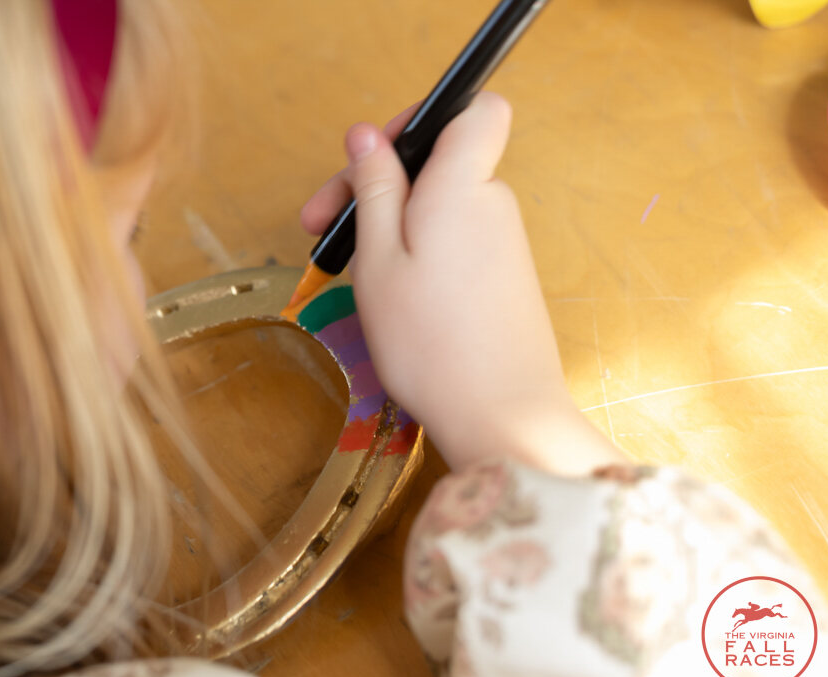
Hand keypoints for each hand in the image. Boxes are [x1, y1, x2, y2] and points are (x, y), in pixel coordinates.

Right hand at [301, 93, 625, 475]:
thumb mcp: (379, 260)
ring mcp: (504, 243)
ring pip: (440, 206)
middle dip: (378, 183)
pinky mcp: (505, 277)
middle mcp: (493, 204)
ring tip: (352, 273)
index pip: (474, 109)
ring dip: (391, 225)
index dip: (424, 118)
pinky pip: (455, 241)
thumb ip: (375, 189)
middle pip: (437, 163)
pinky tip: (392, 295)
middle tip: (321, 228)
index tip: (376, 155)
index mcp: (462, 186)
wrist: (500, 415)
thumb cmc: (429, 343)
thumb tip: (366, 134)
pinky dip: (419, 253)